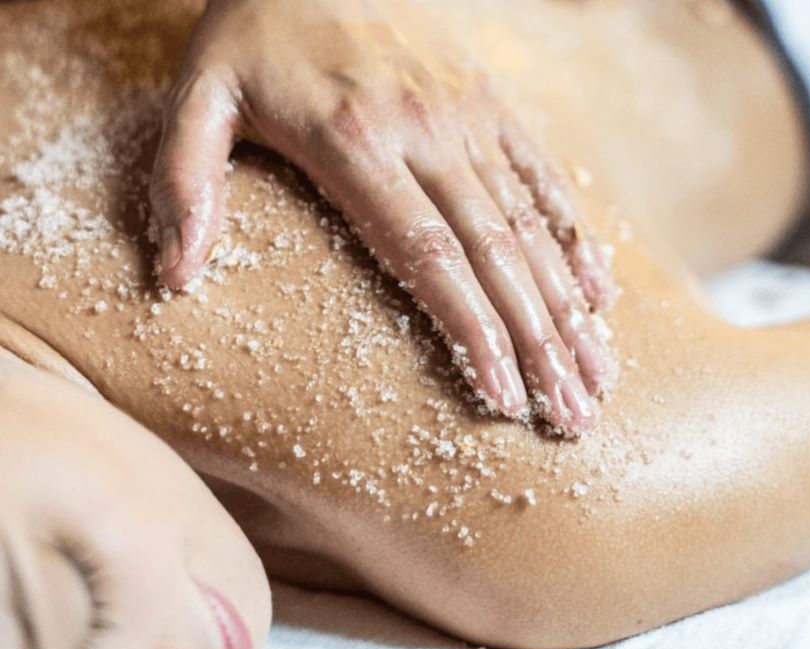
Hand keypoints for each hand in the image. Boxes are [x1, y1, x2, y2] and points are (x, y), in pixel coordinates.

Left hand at [150, 0, 617, 434]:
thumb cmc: (253, 32)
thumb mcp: (199, 95)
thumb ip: (186, 180)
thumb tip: (174, 276)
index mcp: (356, 145)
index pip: (430, 257)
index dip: (473, 331)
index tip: (505, 398)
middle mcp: (429, 135)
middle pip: (497, 257)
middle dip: (540, 343)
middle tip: (573, 414)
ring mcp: (470, 118)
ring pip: (533, 228)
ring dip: (570, 309)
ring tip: (598, 375)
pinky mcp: (491, 103)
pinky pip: (545, 177)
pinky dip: (576, 240)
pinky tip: (600, 296)